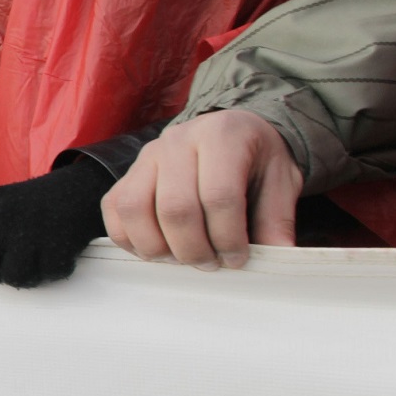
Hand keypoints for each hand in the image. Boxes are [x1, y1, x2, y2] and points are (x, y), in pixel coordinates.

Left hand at [0, 156, 112, 287]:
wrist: (80, 190)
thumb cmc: (33, 206)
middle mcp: (0, 218)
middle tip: (9, 264)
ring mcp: (29, 232)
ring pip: (12, 278)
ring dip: (26, 275)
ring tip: (35, 260)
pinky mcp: (57, 245)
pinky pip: (46, 275)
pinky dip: (53, 270)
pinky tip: (56, 254)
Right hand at [103, 110, 300, 270]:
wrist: (233, 131)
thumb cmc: (257, 158)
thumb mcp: (281, 181)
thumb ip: (276, 218)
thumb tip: (276, 256)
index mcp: (222, 137)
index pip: (218, 196)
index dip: (228, 237)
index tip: (238, 258)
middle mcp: (178, 141)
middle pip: (175, 207)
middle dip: (193, 248)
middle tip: (211, 263)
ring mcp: (147, 155)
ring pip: (134, 208)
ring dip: (157, 247)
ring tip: (181, 258)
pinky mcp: (128, 172)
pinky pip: (114, 209)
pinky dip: (129, 237)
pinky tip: (157, 249)